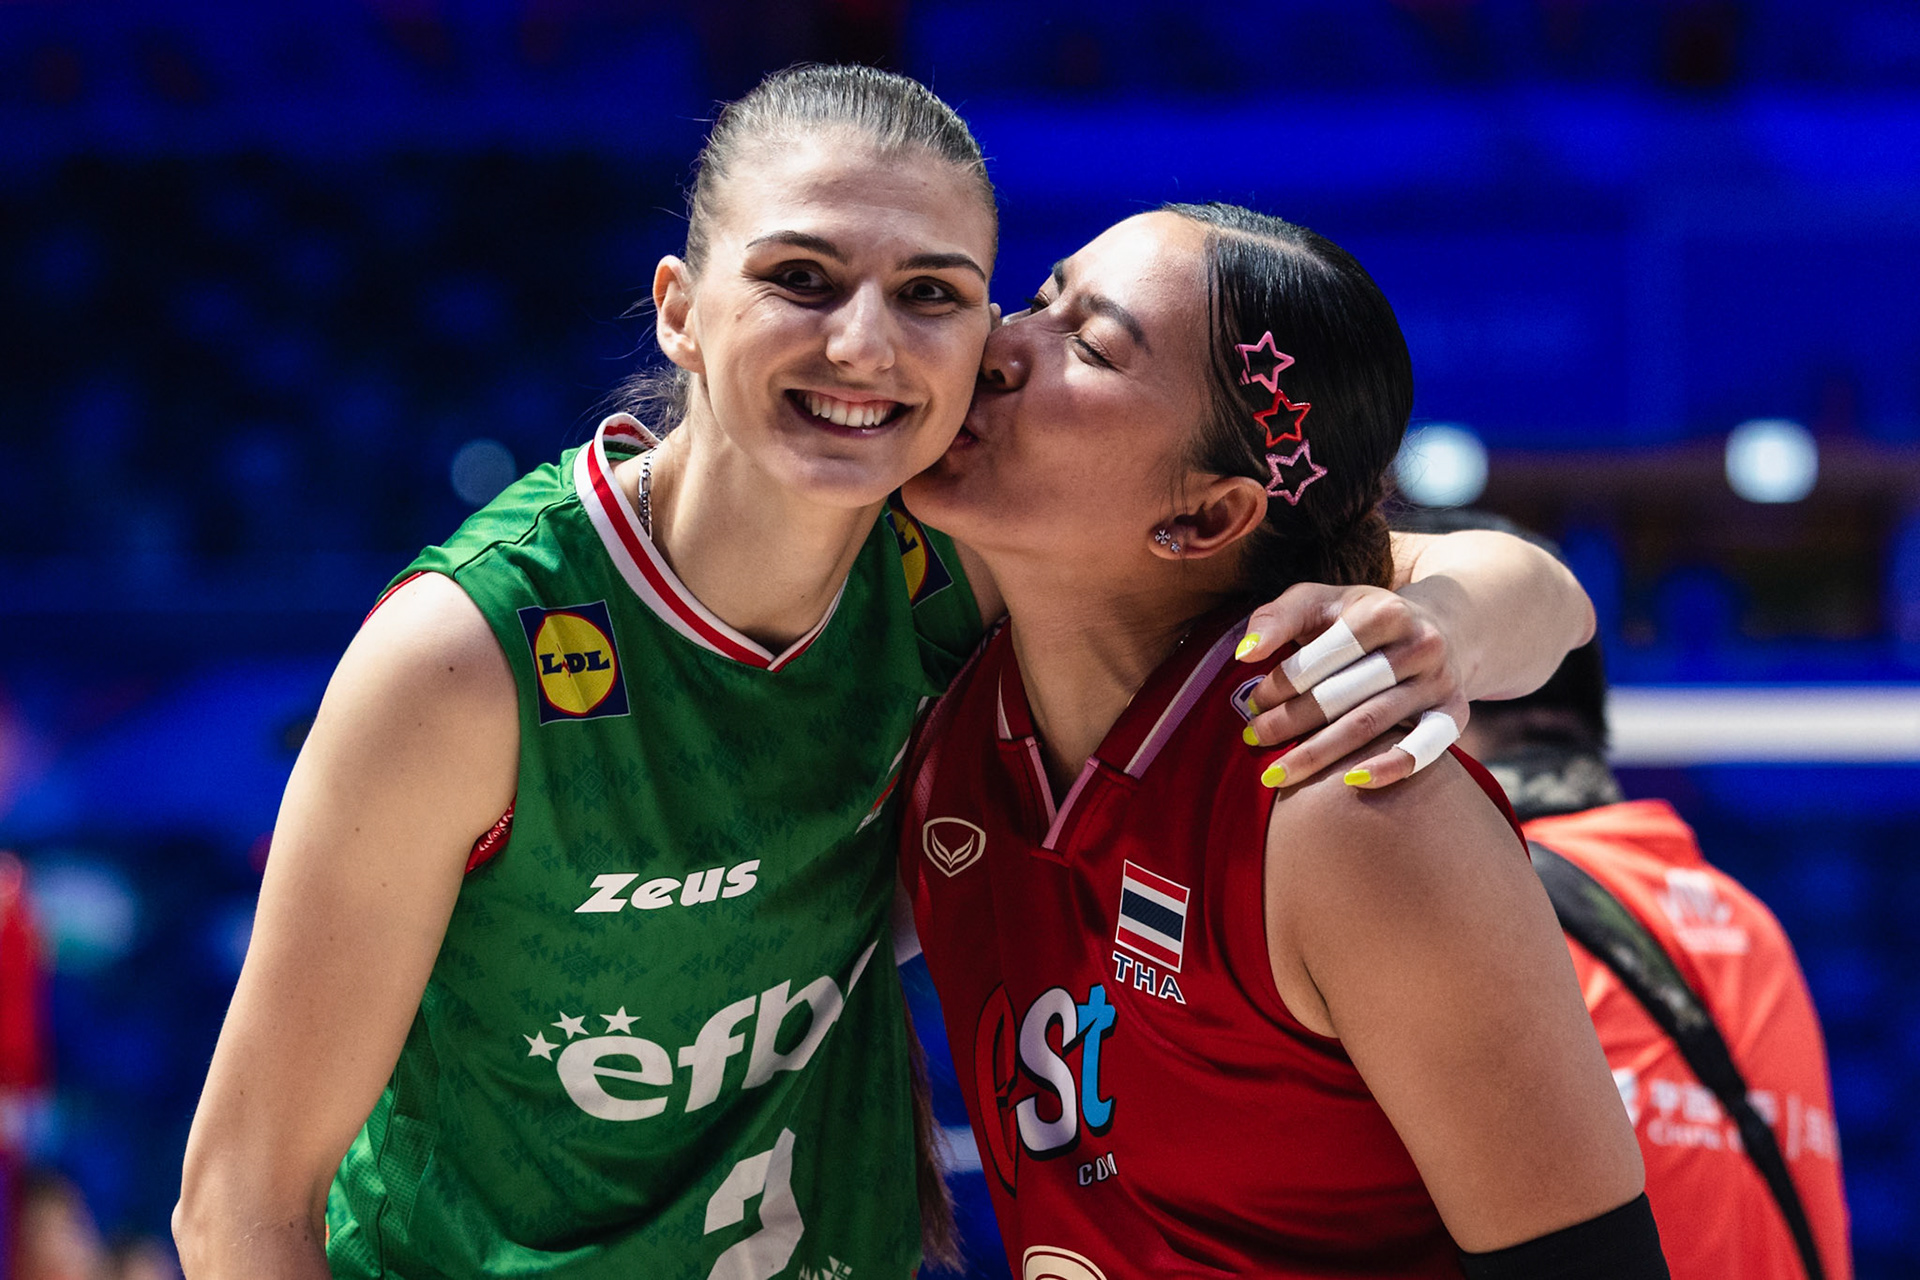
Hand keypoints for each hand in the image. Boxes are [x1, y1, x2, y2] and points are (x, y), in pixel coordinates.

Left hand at [1234, 582, 1467, 788]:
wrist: (1436, 626)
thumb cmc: (1359, 618)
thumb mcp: (1319, 602)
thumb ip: (1278, 618)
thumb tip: (1245, 654)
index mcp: (1384, 611)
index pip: (1322, 655)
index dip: (1281, 683)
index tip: (1252, 703)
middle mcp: (1421, 644)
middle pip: (1343, 694)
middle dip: (1290, 721)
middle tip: (1253, 739)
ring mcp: (1441, 681)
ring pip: (1372, 725)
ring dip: (1318, 753)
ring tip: (1276, 772)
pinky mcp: (1455, 713)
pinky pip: (1426, 748)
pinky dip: (1390, 768)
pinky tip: (1350, 784)